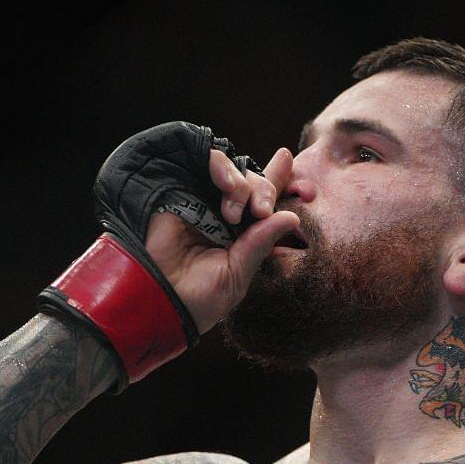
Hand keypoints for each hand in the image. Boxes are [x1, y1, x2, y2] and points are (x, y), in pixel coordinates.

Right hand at [145, 147, 300, 332]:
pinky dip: (222, 165)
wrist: (157, 300)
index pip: (268, 205)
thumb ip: (260, 244)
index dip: (287, 189)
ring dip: (243, 184)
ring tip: (234, 211)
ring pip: (235, 172)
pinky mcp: (181, 190)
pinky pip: (207, 163)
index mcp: (243, 236)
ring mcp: (203, 201)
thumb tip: (291, 217)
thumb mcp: (238, 274)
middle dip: (266, 190)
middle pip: (256, 184)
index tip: (307, 190)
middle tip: (261, 210)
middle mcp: (225, 215)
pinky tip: (225, 183)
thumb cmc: (198, 300)